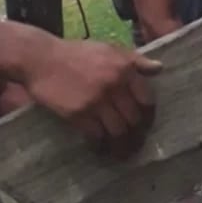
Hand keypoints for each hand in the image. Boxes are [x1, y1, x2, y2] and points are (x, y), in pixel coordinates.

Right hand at [20, 34, 160, 154]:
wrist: (42, 59)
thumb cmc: (77, 53)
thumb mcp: (110, 48)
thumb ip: (136, 60)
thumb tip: (159, 68)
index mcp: (125, 69)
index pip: (147, 100)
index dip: (149, 117)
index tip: (146, 126)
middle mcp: (114, 85)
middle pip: (134, 119)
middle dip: (137, 136)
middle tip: (136, 145)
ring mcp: (96, 100)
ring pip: (118, 131)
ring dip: (122, 146)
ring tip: (122, 154)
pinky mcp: (78, 113)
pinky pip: (96, 135)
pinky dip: (100, 145)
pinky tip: (100, 149)